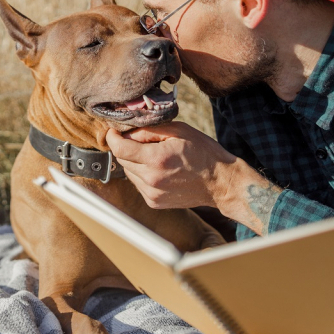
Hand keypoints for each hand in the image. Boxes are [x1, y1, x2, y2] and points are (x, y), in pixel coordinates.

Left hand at [104, 122, 239, 209]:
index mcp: (157, 159)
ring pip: (128, 172)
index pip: (120, 148)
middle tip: (142, 140)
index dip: (113, 137)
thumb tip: (126, 132)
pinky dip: (142, 174)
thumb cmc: (203, 153)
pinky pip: (137, 184)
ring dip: (134, 162)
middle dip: (126, 147)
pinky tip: (160, 169)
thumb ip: (149, 130)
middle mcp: (151, 179)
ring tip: (155, 156)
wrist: (220, 183)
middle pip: (122, 160)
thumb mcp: (179, 131)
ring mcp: (152, 194)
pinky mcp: (154, 202)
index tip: (113, 131)